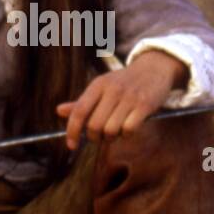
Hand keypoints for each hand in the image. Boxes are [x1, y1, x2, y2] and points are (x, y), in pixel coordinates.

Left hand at [56, 50, 187, 149]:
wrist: (154, 68)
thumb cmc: (124, 82)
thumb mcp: (102, 87)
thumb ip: (82, 102)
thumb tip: (59, 111)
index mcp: (98, 85)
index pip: (79, 111)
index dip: (72, 130)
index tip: (71, 145)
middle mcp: (112, 90)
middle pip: (94, 126)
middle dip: (96, 137)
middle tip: (102, 136)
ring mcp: (129, 97)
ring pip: (111, 130)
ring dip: (112, 138)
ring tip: (116, 131)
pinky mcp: (145, 105)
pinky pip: (129, 130)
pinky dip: (127, 134)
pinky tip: (129, 127)